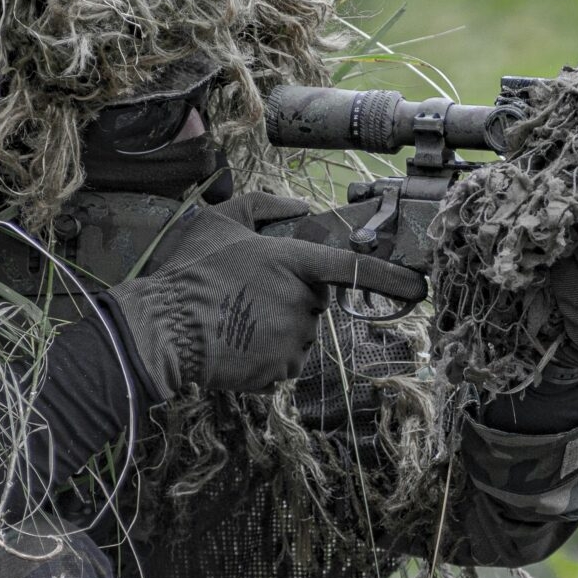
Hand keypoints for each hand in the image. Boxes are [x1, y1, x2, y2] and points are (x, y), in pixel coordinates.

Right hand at [105, 193, 428, 398]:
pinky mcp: (279, 371)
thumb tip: (298, 207)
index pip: (349, 268)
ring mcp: (290, 339)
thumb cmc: (187, 273)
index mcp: (288, 261)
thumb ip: (263, 206)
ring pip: (299, 335)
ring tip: (236, 322)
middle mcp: (298, 301)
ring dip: (277, 330)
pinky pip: (284, 363)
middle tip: (248, 297)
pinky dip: (266, 358)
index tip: (418, 286)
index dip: (388, 277)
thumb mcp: (218, 220)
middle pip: (314, 303)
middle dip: (291, 299)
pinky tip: (236, 345)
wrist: (159, 331)